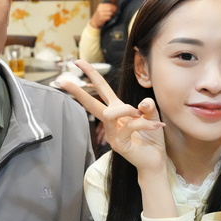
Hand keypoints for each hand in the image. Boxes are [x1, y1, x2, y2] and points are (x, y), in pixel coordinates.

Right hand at [60, 59, 165, 173]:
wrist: (155, 160)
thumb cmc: (151, 138)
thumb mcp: (152, 116)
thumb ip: (148, 106)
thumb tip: (141, 104)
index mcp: (117, 110)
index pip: (101, 89)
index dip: (92, 74)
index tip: (78, 61)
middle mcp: (111, 121)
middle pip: (91, 103)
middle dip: (77, 91)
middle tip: (63, 81)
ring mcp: (111, 133)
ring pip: (109, 114)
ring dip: (126, 110)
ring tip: (141, 114)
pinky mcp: (118, 144)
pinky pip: (130, 126)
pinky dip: (145, 124)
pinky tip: (157, 126)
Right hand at [89, 3, 116, 28]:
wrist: (94, 21)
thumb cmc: (100, 15)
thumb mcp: (102, 9)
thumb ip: (107, 7)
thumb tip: (116, 5)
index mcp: (100, 5)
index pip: (109, 5)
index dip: (114, 6)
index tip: (116, 8)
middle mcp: (100, 9)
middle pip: (110, 8)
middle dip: (114, 10)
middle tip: (115, 12)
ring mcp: (100, 13)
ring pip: (110, 13)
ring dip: (112, 14)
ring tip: (111, 15)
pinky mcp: (102, 18)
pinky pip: (109, 17)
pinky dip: (110, 18)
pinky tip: (109, 18)